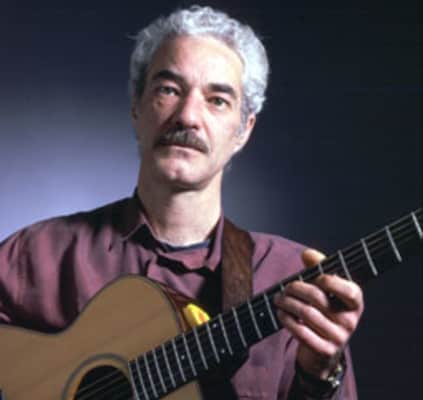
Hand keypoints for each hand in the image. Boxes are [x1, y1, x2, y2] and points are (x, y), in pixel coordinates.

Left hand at [274, 248, 363, 378]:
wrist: (325, 350)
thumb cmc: (325, 310)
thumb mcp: (326, 289)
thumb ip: (319, 268)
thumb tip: (308, 254)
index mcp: (355, 303)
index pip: (350, 290)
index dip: (331, 281)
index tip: (316, 278)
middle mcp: (350, 321)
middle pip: (317, 297)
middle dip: (296, 289)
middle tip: (285, 288)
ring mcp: (339, 338)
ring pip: (306, 313)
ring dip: (287, 302)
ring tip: (279, 299)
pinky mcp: (324, 350)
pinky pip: (301, 332)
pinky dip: (287, 319)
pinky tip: (281, 313)